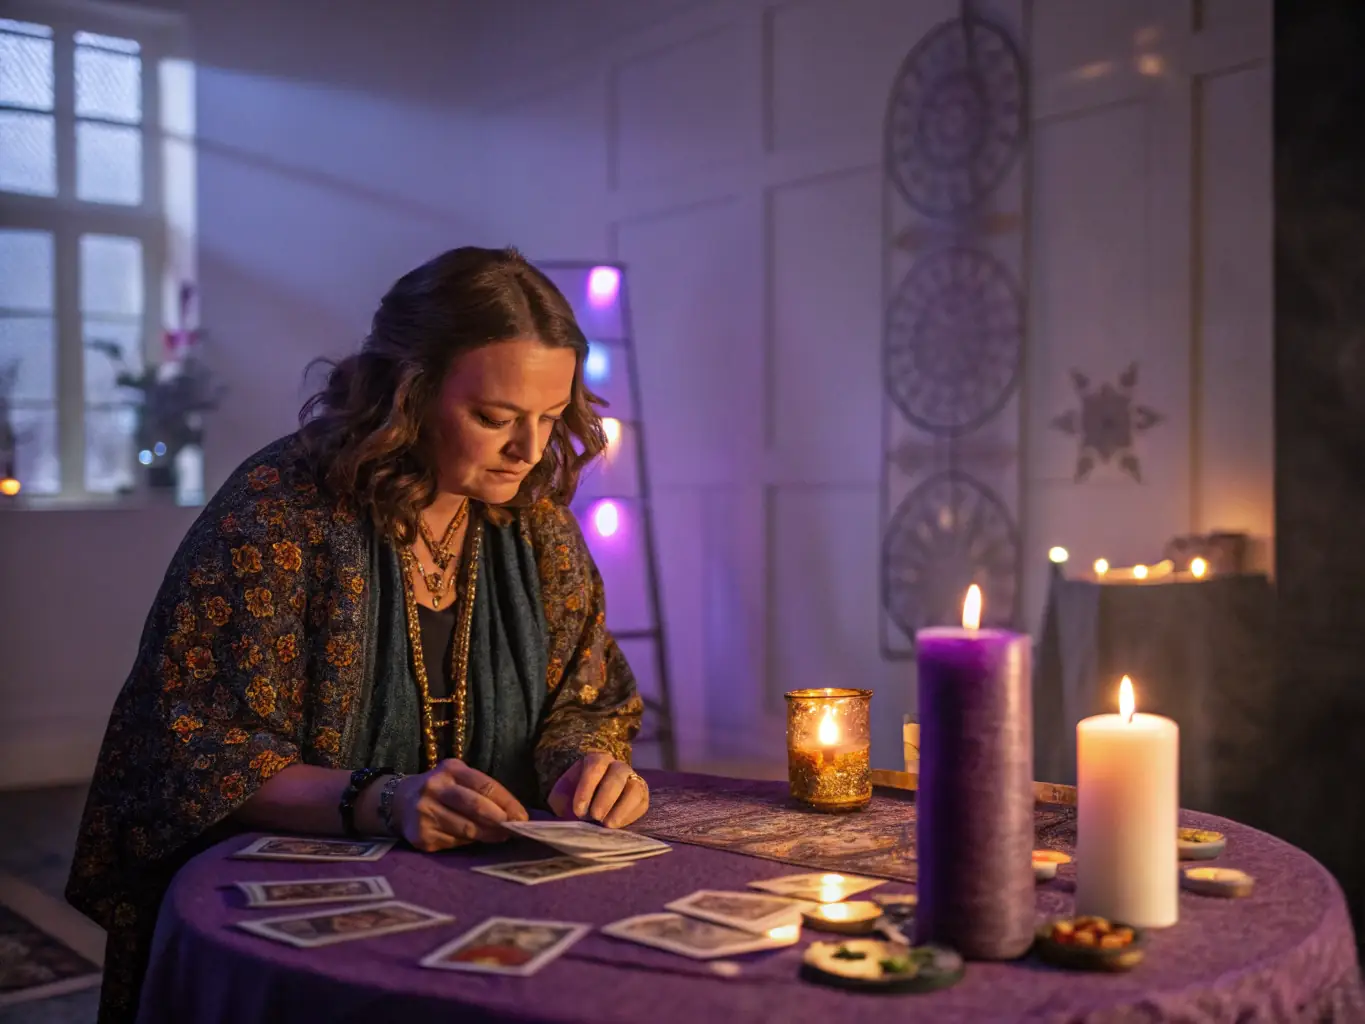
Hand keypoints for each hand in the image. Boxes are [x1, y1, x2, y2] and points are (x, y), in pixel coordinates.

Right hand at [391, 759, 527, 851]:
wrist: (400, 802)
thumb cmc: (442, 790)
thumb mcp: (459, 780)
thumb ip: (483, 793)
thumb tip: (515, 816)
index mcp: (450, 769)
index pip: (485, 785)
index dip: (507, 802)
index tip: (522, 816)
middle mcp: (434, 788)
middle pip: (475, 806)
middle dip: (499, 820)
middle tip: (515, 829)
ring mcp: (425, 812)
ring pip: (466, 829)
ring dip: (489, 835)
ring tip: (501, 837)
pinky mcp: (421, 836)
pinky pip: (454, 842)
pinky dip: (469, 843)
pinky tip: (476, 841)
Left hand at [547, 753, 648, 828]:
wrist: (588, 807)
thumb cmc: (573, 800)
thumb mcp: (561, 797)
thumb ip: (561, 800)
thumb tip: (565, 812)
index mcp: (596, 760)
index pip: (595, 767)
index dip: (587, 788)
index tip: (578, 810)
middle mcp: (617, 766)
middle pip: (617, 776)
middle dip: (606, 797)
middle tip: (595, 816)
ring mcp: (633, 780)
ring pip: (635, 788)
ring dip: (622, 807)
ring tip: (608, 824)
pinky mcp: (642, 796)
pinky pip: (642, 803)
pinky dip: (630, 815)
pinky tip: (616, 825)